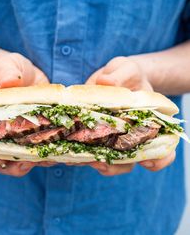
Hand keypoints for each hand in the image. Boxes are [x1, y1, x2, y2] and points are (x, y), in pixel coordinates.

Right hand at [0, 53, 55, 176]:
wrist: (28, 75)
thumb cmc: (13, 70)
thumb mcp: (8, 65)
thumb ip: (7, 71)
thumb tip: (10, 82)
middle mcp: (1, 133)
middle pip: (0, 161)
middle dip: (13, 166)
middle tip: (27, 163)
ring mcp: (19, 137)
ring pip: (21, 161)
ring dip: (33, 164)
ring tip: (46, 159)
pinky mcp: (36, 137)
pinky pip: (40, 153)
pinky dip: (47, 156)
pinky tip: (57, 153)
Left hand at [86, 56, 174, 175]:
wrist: (112, 78)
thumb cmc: (125, 75)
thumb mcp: (126, 69)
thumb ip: (120, 74)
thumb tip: (105, 81)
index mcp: (148, 124)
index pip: (162, 149)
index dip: (159, 159)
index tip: (147, 161)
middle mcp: (131, 137)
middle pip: (131, 162)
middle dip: (117, 165)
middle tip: (102, 162)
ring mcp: (112, 140)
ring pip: (109, 163)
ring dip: (96, 163)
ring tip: (83, 159)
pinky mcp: (94, 137)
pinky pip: (90, 153)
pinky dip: (82, 156)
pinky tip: (72, 153)